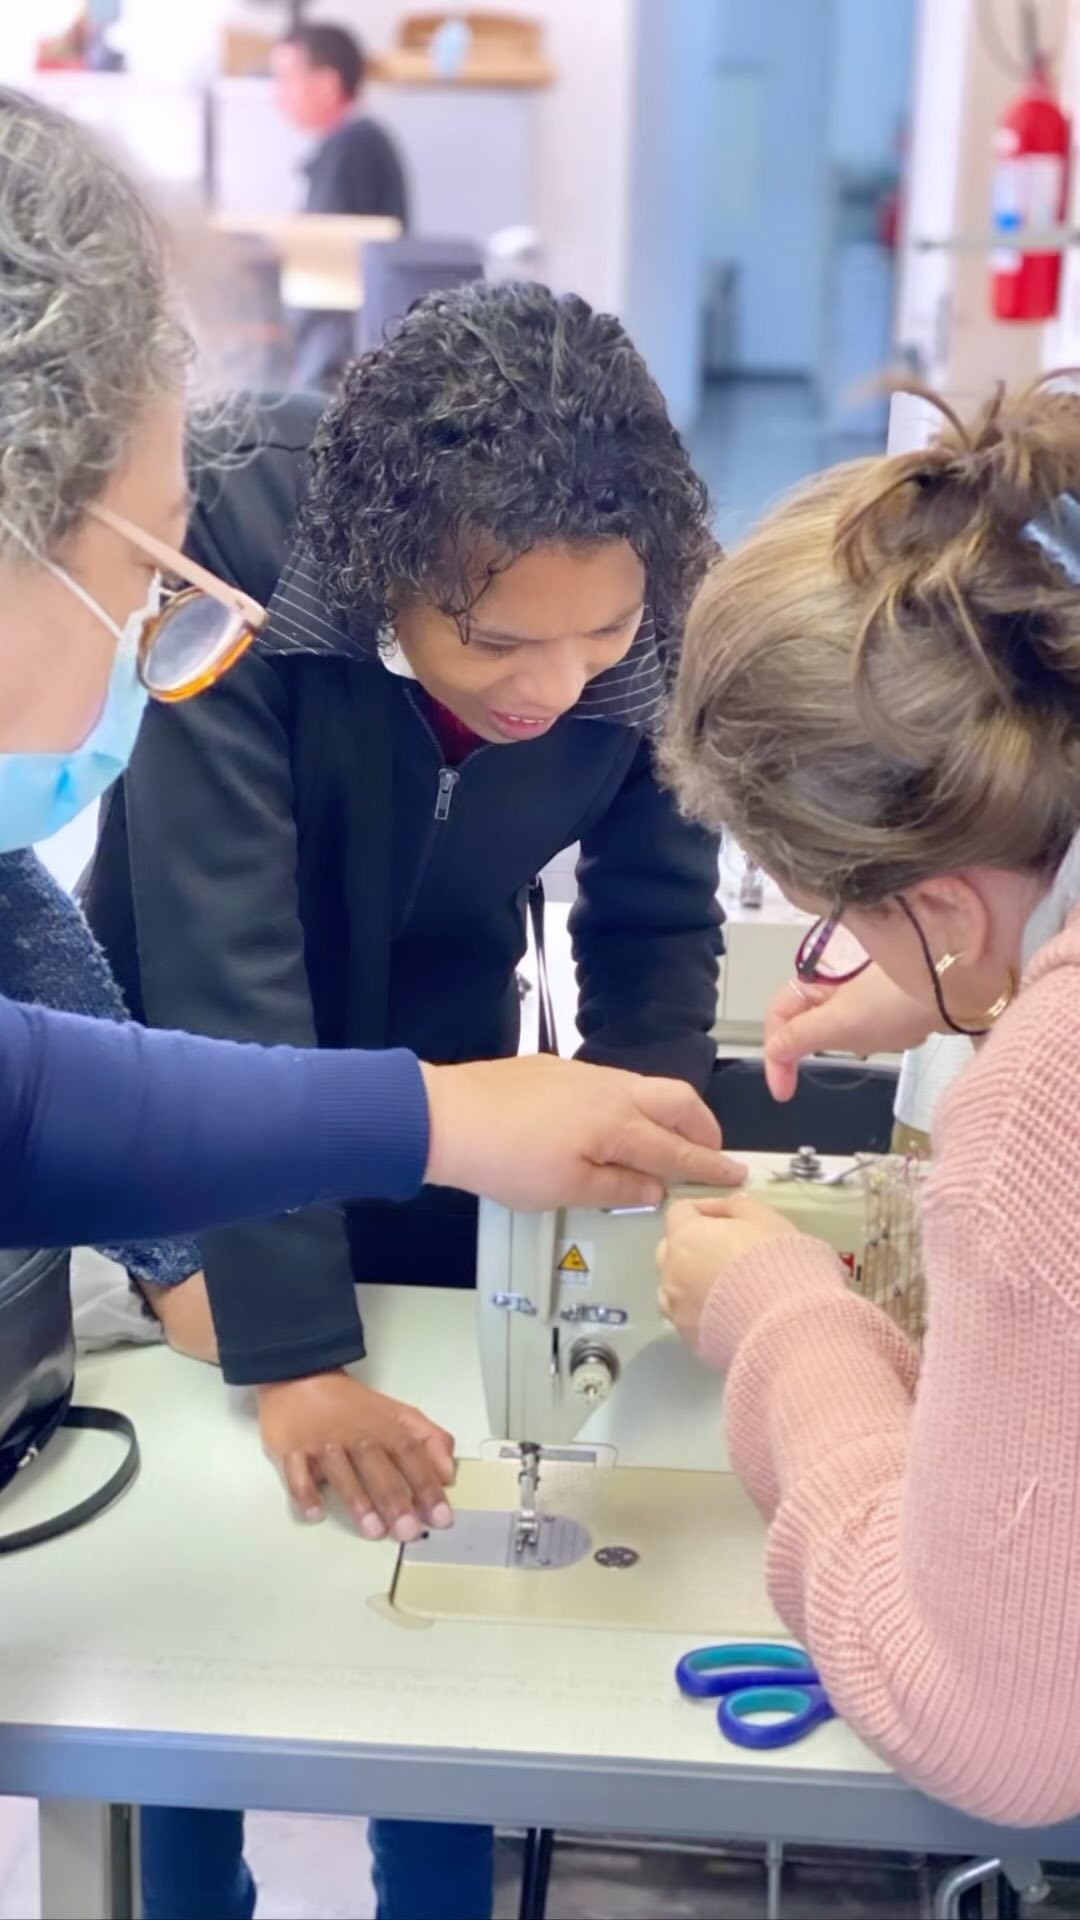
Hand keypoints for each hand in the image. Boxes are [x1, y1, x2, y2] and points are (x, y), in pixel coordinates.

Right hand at [258, 1371, 454, 1540]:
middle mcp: (355, 1436)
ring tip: (373, 1529)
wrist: (300, 1377)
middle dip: (395, 1499)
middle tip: (408, 1529)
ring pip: (341, 1472)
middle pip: (378, 1466)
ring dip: (358, 1500)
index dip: (427, 1485)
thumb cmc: (351, 1406)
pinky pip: (296, 1472)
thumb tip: (448, 1471)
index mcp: (383, 1427)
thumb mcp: (398, 1414)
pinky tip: (316, 1512)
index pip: (411, 1455)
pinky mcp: (291, 1450)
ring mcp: (322, 1443)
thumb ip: (428, 1440)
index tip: (439, 1515)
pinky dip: (305, 1492)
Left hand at [421, 1055, 745, 1210]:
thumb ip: (618, 1186)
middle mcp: (610, 1090)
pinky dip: (634, 1104)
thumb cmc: (502, 1156)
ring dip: (670, 1113)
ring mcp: (585, 1075)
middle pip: (677, 1102)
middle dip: (703, 1127)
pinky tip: (618, 1124)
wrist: (449, 1116)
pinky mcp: (560, 1071)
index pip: (678, 1149)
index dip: (710, 1165)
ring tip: (669, 1140)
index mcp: (618, 1124)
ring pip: (647, 1088)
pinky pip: (615, 1083)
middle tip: (711, 1152)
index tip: (734, 1173)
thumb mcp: (566, 1190)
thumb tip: (653, 1187)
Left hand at [657, 1194, 799, 1347]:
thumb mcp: (766, 1218)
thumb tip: (729, 1206)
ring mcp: (678, 1309)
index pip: (681, 1211)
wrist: (785, 1324)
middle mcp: (671, 1273)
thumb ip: (740, 1206)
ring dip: (691, 1279)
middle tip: (726, 1247)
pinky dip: (701, 1309)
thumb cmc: (775, 1262)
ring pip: (674, 1286)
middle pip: (671, 1249)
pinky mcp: (690, 1339)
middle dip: (693, 1243)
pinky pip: (688, 1316)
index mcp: (685, 1237)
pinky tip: (728, 1311)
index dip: (705, 1208)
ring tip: (724, 1285)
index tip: (730, 1215)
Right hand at [764, 965, 933, 1101]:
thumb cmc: (889, 1005)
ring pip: (835, 1025)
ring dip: (850, 1041)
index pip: (777, 1018)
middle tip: (830, 1064)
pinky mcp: (886, 995)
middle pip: (805, 1020)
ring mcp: (860, 986)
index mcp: (812, 976)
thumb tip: (772, 1051)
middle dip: (817, 1046)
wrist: (953, 988)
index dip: (775, 1056)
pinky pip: (866, 1023)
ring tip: (879, 1039)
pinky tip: (899, 1033)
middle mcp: (831, 976)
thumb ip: (797, 1038)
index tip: (783, 1093)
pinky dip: (876, 1036)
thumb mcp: (836, 1026)